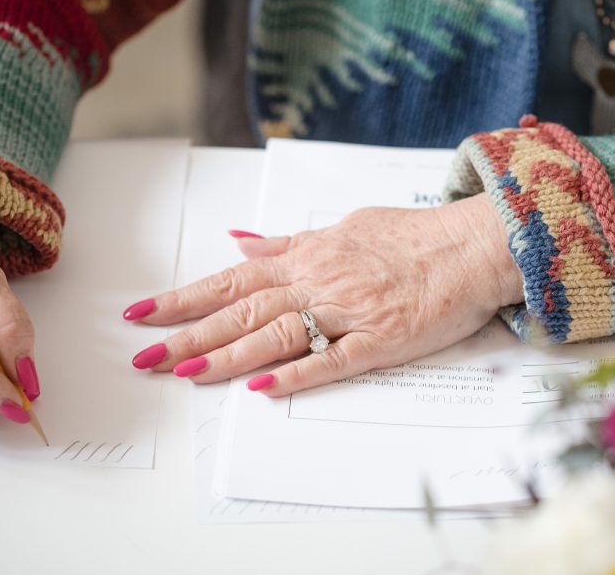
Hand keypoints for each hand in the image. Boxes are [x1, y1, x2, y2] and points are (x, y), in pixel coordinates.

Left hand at [126, 194, 522, 395]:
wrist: (471, 245)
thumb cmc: (411, 235)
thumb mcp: (344, 226)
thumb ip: (290, 240)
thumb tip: (243, 240)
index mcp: (308, 255)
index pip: (233, 277)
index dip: (185, 296)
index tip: (143, 312)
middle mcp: (319, 280)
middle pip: (243, 308)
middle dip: (188, 332)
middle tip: (145, 356)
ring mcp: (349, 311)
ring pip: (277, 333)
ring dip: (229, 354)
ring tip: (186, 372)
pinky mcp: (381, 340)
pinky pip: (333, 360)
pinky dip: (297, 373)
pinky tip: (263, 388)